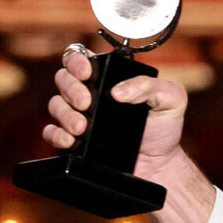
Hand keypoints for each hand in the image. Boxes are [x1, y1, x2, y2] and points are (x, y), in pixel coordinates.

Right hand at [44, 46, 189, 181]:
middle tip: (87, 103)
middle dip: (71, 88)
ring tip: (82, 127)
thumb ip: (151, 86)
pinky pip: (51, 133)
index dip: (76, 60)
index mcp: (109, 78)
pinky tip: (71, 140)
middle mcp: (89, 93)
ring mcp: (79, 116)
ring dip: (65, 114)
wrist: (160, 165)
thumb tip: (118, 91)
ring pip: (56, 105)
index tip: (87, 72)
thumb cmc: (165, 128)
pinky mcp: (74, 140)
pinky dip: (56, 135)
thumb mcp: (171, 100)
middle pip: (63, 78)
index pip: (80, 58)